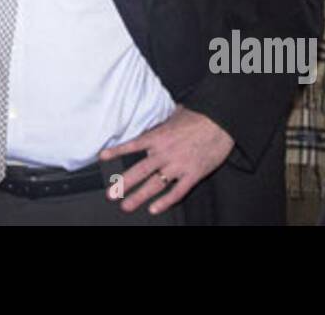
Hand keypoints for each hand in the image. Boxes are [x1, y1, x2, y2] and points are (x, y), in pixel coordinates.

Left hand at [98, 105, 234, 214]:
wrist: (222, 121)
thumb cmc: (199, 115)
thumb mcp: (176, 114)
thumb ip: (162, 121)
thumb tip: (156, 118)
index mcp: (159, 136)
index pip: (133, 145)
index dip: (117, 151)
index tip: (102, 157)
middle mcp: (165, 152)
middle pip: (140, 171)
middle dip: (124, 184)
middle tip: (111, 195)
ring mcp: (179, 165)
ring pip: (155, 185)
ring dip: (139, 197)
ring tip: (126, 206)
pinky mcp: (193, 174)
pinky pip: (177, 192)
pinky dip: (165, 202)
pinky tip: (155, 209)